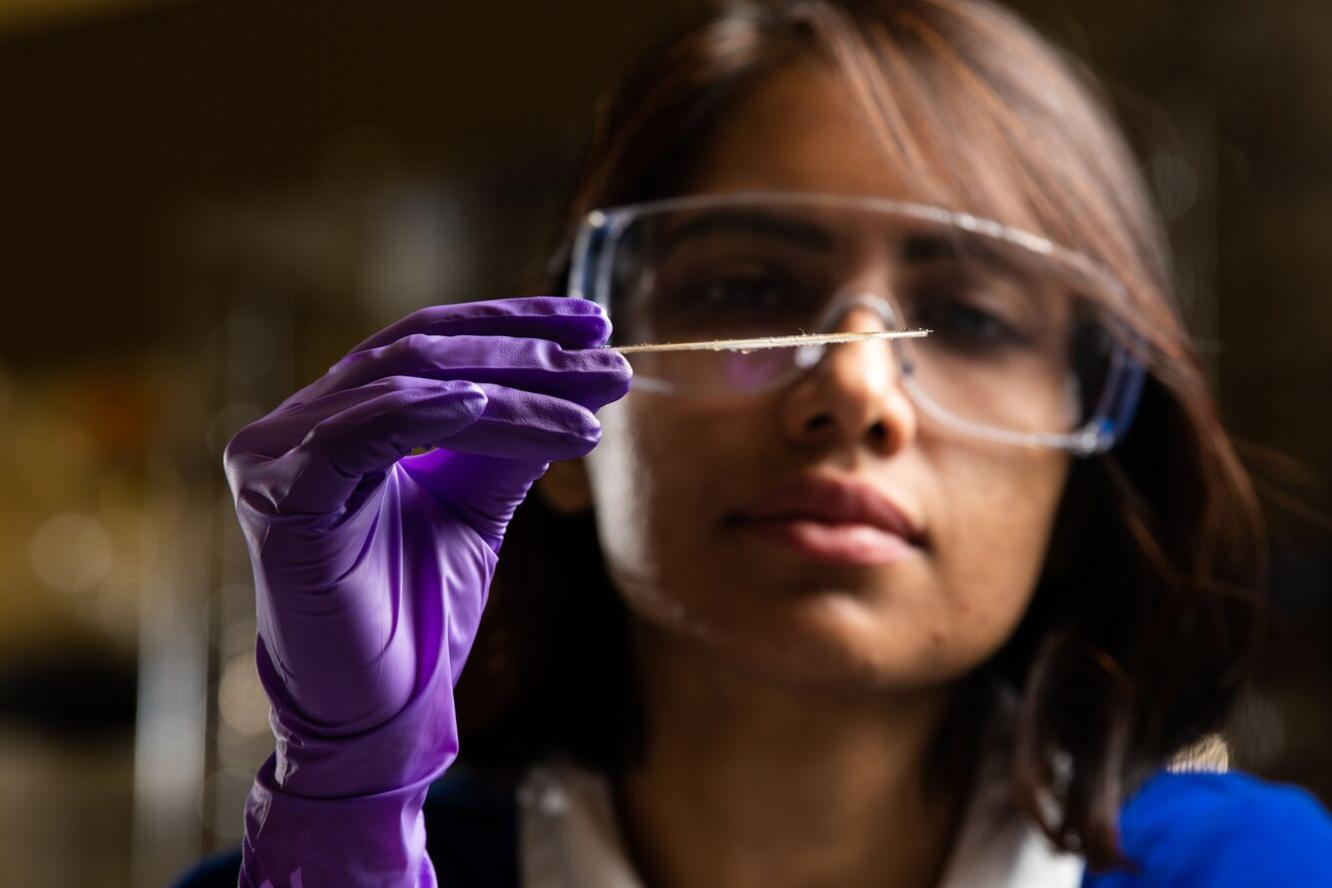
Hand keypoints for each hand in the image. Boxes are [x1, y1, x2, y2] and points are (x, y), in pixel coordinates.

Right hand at [222, 296, 630, 885]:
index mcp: (342, 419)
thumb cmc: (418, 615)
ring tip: (590, 403)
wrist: (377, 715)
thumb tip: (575, 378)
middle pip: (421, 353)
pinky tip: (490, 404)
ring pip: (405, 386)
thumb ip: (506, 445)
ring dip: (508, 389)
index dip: (510, 323)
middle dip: (525, 353)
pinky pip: (358, 435)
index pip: (428, 342)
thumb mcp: (475, 510)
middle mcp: (302, 425)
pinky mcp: (280, 500)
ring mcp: (280, 457)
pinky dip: (426, 413)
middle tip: (610, 362)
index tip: (596, 321)